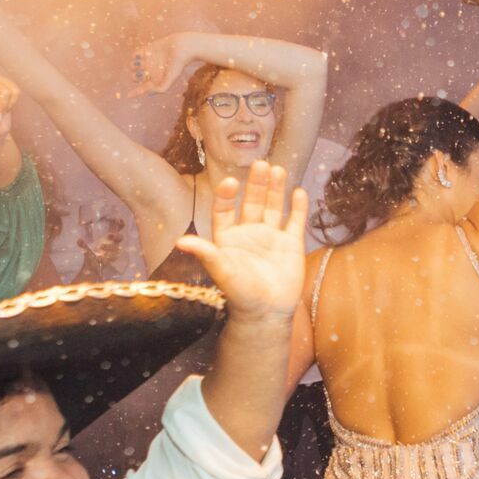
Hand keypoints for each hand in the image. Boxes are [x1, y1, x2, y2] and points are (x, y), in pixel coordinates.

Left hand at [129, 35, 191, 97]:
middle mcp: (150, 71)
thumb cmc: (178, 64)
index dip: (135, 93)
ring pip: (132, 66)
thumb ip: (161, 89)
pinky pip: (134, 55)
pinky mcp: (146, 50)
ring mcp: (147, 61)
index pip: (143, 88)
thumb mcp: (171, 79)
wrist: (181, 47)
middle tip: (142, 73)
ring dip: (133, 66)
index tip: (128, 96)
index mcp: (155, 80)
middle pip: (135, 77)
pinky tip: (141, 56)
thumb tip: (148, 94)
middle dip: (135, 77)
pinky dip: (135, 56)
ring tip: (141, 63)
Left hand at [171, 161, 308, 320]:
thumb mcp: (222, 272)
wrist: (267, 314)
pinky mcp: (290, 245)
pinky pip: (295, 221)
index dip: (226, 196)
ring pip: (273, 207)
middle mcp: (248, 233)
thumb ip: (205, 253)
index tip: (230, 182)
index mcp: (228, 238)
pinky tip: (298, 191)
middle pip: (251, 202)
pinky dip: (298, 207)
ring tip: (277, 170)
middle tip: (260, 164)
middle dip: (256, 184)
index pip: (224, 210)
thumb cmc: (240, 295)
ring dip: (275, 189)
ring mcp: (271, 237)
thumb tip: (180, 242)